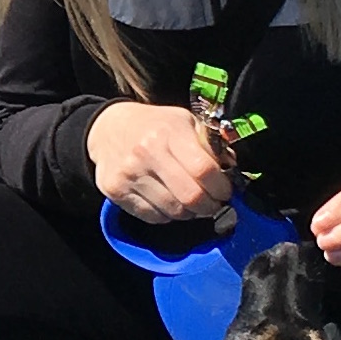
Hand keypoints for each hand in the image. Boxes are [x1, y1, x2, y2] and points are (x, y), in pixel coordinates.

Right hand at [88, 101, 231, 224]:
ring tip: (190, 202)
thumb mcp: (184, 122)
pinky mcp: (116, 191)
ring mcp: (129, 175)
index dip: (222, 187)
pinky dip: (167, 215)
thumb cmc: (154, 125)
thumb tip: (234, 167)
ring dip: (190, 213)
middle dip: (210, 206)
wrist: (106, 128)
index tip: (225, 190)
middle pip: (191, 197)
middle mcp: (147, 153)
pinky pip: (153, 217)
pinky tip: (168, 202)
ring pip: (174, 212)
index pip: (204, 170)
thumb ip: (210, 143)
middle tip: (213, 203)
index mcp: (168, 133)